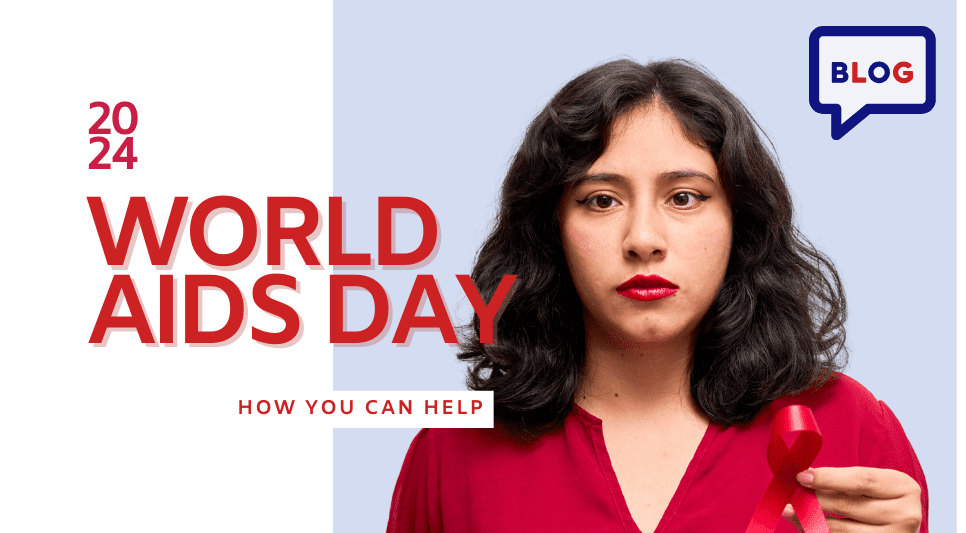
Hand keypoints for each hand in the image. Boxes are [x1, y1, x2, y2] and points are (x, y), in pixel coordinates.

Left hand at [781, 467, 920, 531]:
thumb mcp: (873, 485)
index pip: (861, 480)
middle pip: (849, 505)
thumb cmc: (881, 500)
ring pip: (843, 530)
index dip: (828, 478)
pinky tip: (804, 525)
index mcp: (904, 487)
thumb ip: (843, 480)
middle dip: (815, 499)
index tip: (801, 477)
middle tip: (792, 494)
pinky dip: (819, 531)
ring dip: (811, 520)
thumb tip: (804, 476)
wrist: (900, 525)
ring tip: (790, 511)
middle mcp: (906, 514)